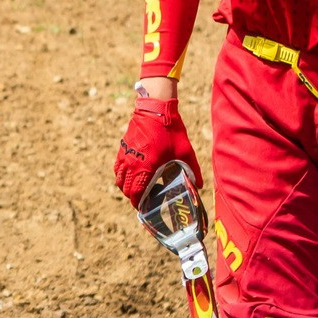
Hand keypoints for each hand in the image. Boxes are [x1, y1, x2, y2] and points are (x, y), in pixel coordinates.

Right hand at [114, 92, 200, 207]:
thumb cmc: (170, 130)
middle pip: (125, 189)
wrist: (155, 108)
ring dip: (126, 187)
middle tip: (142, 200)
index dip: (138, 203)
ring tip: (137, 188)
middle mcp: (132, 163)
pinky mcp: (122, 148)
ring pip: (119, 179)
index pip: (136, 193)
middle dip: (132, 197)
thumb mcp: (185, 151)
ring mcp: (125, 155)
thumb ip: (192, 170)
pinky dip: (121, 174)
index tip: (144, 208)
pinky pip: (118, 167)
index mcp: (145, 167)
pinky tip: (131, 174)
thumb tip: (199, 185)